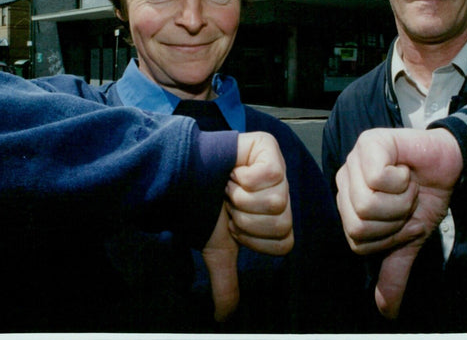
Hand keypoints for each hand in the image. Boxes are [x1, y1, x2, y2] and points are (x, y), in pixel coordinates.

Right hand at [201, 131, 293, 320]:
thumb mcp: (217, 248)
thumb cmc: (202, 209)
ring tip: (228, 187)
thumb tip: (222, 318)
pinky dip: (243, 177)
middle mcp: (282, 191)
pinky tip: (233, 171)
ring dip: (241, 198)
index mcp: (277, 215)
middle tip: (229, 204)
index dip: (253, 238)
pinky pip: (270, 174)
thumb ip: (226, 282)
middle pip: (283, 221)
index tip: (232, 223)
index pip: (285, 242)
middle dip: (245, 218)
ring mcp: (278, 167)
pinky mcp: (267, 147)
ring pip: (277, 200)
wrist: (181, 178)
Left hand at [335, 127, 461, 318]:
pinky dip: (401, 180)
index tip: (404, 217)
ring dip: (400, 199)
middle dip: (395, 219)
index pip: (357, 240)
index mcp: (348, 203)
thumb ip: (394, 271)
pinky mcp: (369, 143)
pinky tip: (406, 169)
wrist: (452, 167)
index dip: (389, 236)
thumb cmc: (426, 197)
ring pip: (366, 203)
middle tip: (407, 200)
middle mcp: (345, 180)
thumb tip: (387, 312)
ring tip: (408, 185)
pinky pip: (376, 177)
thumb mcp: (410, 239)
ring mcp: (354, 160)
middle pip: (358, 224)